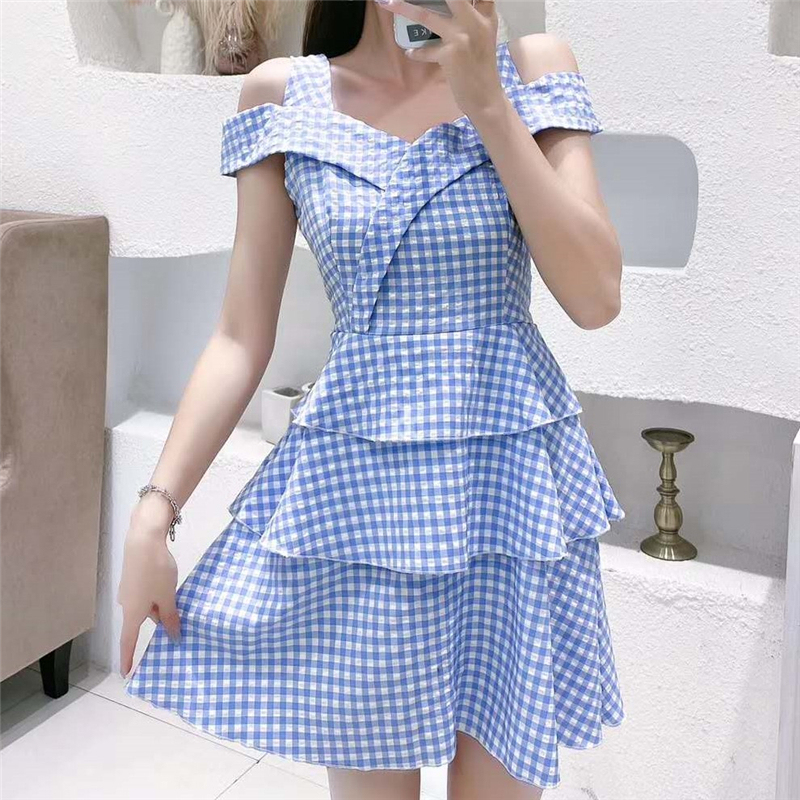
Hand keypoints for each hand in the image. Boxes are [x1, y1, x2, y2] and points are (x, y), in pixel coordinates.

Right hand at [116, 515, 180, 678]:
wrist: (144, 538)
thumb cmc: (155, 570)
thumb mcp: (167, 597)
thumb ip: (170, 617)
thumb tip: (173, 636)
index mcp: (132, 613)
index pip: (129, 641)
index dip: (129, 658)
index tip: (127, 674)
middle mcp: (126, 603)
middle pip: (141, 621)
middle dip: (157, 624)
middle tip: (174, 630)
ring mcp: (128, 589)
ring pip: (146, 605)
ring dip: (159, 607)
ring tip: (179, 606)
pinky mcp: (133, 576)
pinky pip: (145, 593)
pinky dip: (157, 596)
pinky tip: (169, 589)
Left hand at [381, 0, 503, 117]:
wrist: (485, 97)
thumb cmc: (482, 68)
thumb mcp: (484, 37)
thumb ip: (472, 19)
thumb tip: (449, 7)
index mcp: (486, 16)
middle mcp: (476, 22)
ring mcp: (462, 37)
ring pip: (426, 16)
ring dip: (404, 9)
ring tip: (388, 4)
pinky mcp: (450, 54)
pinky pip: (426, 50)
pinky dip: (417, 52)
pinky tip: (410, 53)